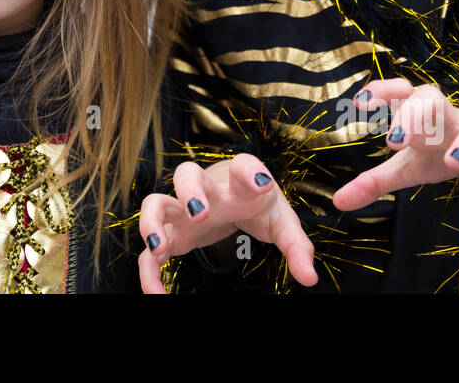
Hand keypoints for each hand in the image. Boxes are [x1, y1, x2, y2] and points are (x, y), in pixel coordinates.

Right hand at [137, 153, 317, 293]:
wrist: (233, 197)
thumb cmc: (256, 204)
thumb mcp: (281, 222)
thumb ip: (297, 247)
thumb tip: (308, 278)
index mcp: (239, 182)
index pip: (244, 165)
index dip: (251, 171)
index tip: (262, 183)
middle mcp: (207, 189)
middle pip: (187, 173)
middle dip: (190, 191)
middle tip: (199, 215)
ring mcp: (183, 208)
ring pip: (155, 203)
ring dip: (152, 222)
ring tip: (159, 247)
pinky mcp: (173, 232)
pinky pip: (151, 248)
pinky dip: (149, 270)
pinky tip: (156, 292)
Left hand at [332, 78, 458, 216]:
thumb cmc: (445, 149)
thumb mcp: (410, 166)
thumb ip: (374, 180)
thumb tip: (337, 201)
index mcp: (423, 113)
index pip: (401, 93)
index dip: (383, 93)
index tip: (361, 102)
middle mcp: (453, 115)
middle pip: (434, 103)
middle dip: (416, 117)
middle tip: (394, 139)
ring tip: (453, 164)